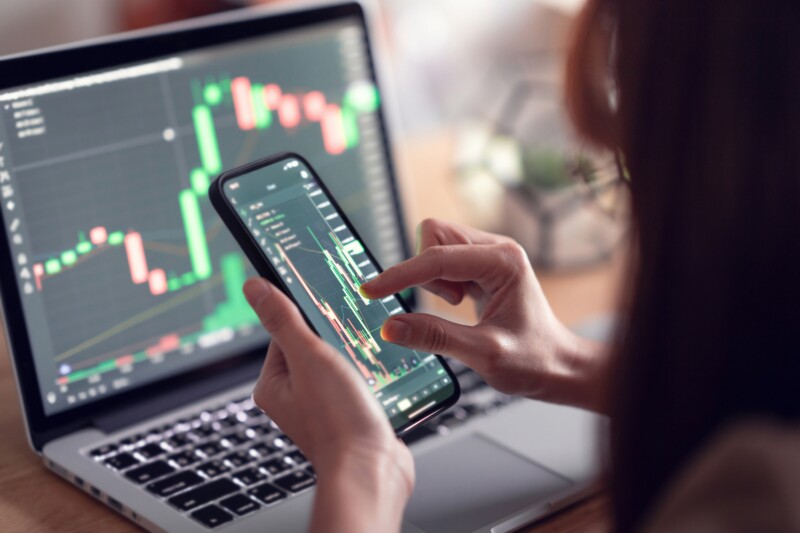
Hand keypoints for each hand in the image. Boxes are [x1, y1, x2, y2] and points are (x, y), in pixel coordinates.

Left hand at [243, 278, 413, 531]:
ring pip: (339, 364)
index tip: (329, 315)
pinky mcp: (346, 415)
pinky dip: (367, 377)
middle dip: (337, 340)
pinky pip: (355, 383)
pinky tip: (377, 378)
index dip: (310, 321)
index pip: (286, 332)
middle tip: (352, 344)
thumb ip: (283, 320)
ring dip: (356, 358)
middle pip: (315, 346)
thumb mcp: (308, 357)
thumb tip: (253, 286)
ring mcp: (321, 408)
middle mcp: (293, 397)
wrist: (372, 469)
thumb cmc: (336, 420)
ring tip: (367, 362)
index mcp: (273, 384)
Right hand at [360, 218, 605, 410]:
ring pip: (434, 245)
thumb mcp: (484, 355)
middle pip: (434, 235)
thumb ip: (435, 338)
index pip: (437, 258)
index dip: (400, 275)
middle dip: (423, 270)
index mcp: (504, 262)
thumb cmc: (534, 361)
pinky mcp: (480, 268)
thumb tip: (389, 326)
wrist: (558, 367)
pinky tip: (459, 304)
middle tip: (448, 305)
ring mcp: (488, 256)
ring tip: (457, 306)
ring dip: (431, 277)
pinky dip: (437, 282)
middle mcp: (497, 249)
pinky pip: (441, 260)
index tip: (370, 291)